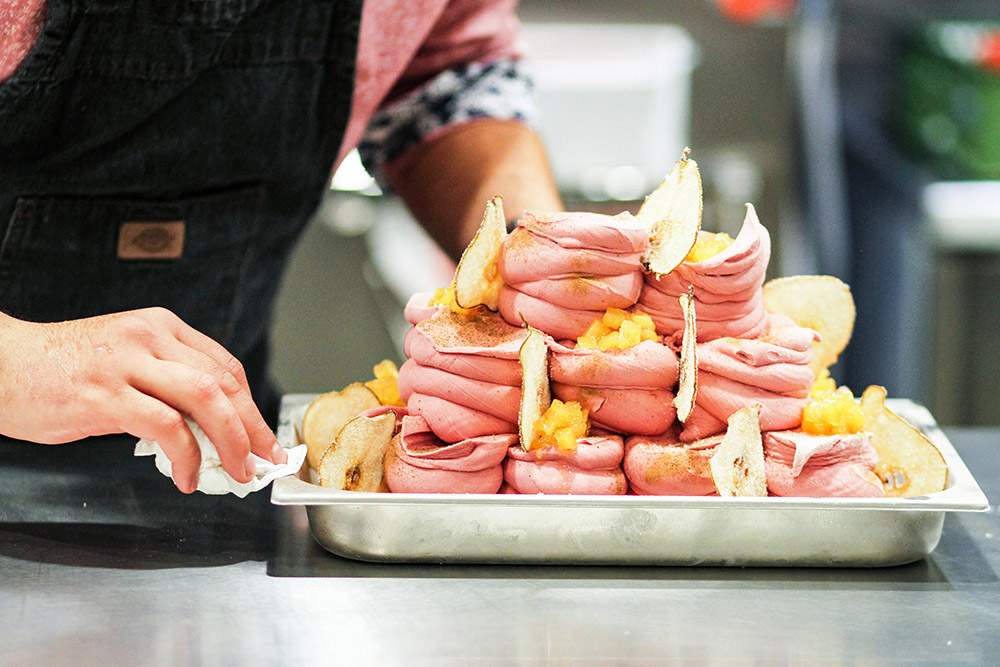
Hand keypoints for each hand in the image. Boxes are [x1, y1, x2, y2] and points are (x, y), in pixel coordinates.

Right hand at [0, 307, 285, 492]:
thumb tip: (208, 429)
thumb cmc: (58, 371)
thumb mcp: (124, 363)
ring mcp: (127, 363)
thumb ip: (164, 385)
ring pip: (205, 398)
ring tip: (236, 472)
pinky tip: (186, 476)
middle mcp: (149, 337)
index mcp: (160, 327)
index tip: (264, 437)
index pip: (225, 367)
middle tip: (264, 460)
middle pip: (224, 383)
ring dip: (231, 442)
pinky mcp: (104, 394)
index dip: (252, 406)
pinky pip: (166, 426)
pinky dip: (186, 456)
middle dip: (253, 428)